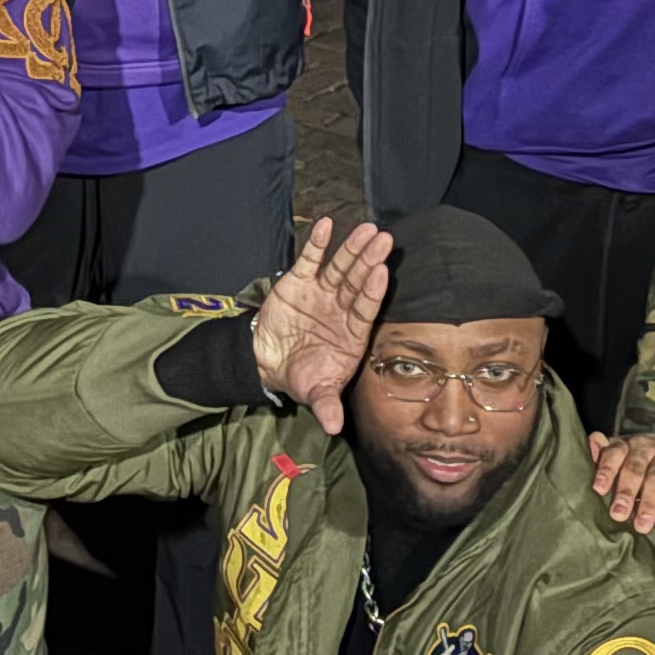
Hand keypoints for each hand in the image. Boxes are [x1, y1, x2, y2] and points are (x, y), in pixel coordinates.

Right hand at [248, 216, 393, 433]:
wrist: (271, 362)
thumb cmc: (303, 376)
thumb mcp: (314, 392)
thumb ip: (326, 405)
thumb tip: (334, 428)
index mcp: (352, 333)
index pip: (366, 308)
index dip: (373, 291)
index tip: (382, 272)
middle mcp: (342, 308)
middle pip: (357, 281)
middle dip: (369, 261)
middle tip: (383, 239)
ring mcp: (322, 292)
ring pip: (340, 267)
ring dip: (351, 248)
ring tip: (366, 229)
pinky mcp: (300, 281)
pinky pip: (310, 260)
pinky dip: (317, 244)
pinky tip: (326, 226)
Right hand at [589, 431, 654, 546]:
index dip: (650, 502)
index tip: (642, 525)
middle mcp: (648, 449)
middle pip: (635, 467)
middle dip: (626, 491)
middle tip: (618, 514)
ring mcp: (629, 443)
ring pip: (617, 453)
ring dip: (606, 470)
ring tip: (598, 490)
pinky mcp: (612, 441)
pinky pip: (601, 440)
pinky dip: (593, 446)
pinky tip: (587, 458)